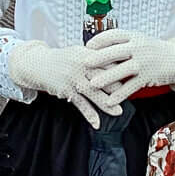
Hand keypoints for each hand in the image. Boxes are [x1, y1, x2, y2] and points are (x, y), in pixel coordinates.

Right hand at [6, 40, 122, 129]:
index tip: (135, 74)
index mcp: (87, 55)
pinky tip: (97, 123)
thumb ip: (97, 57)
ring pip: (93, 93)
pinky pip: (80, 104)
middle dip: (118, 88)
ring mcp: (73, 78)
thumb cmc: (64, 59)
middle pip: (103, 78)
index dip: (121, 69)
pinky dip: (89, 114)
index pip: (108, 62)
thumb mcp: (79, 52)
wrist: (39, 64)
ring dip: (106, 104)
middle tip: (132, 94)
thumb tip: (119, 60)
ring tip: (118, 112)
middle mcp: (81, 66)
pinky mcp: (66, 90)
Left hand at [83, 30, 174, 104]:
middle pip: (115, 52)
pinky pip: (131, 87)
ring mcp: (143, 62)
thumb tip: (95, 45)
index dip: (99, 40)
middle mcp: (139, 47)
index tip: (87, 46)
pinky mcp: (147, 77)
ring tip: (93, 84)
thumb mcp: (138, 40)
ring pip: (122, 71)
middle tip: (84, 63)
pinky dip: (120, 95)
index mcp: (134, 36)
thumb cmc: (152, 49)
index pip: (113, 35)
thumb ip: (121, 42)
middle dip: (98, 58)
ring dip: (106, 78)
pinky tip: (109, 101)